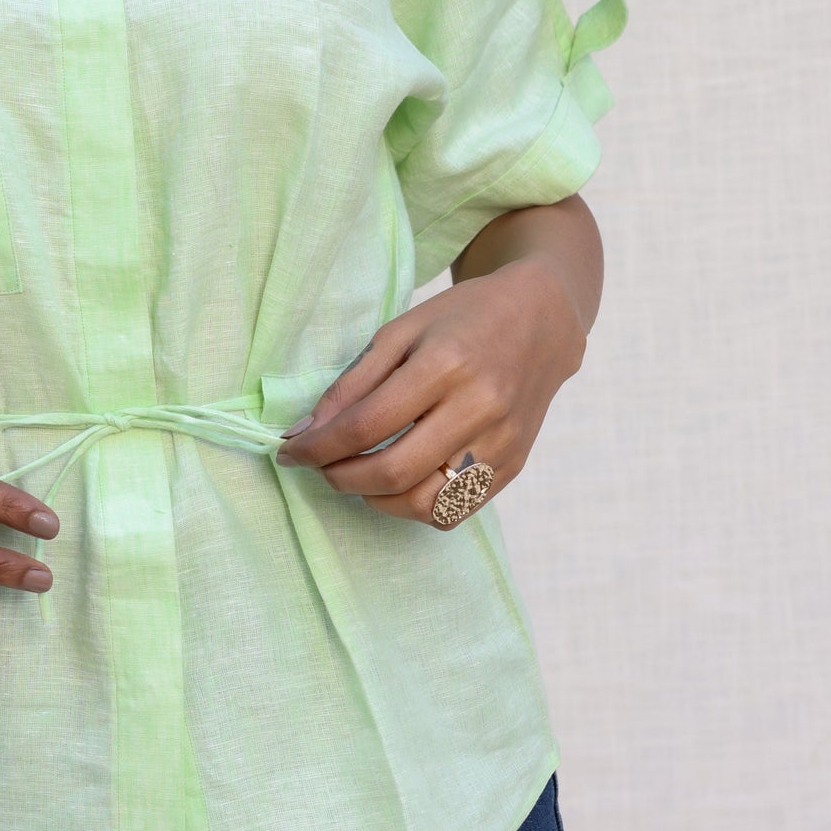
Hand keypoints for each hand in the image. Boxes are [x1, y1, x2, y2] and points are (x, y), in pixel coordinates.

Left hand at [273, 260, 587, 527]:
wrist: (542, 321)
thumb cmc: (462, 319)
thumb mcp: (401, 331)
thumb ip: (352, 383)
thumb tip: (305, 432)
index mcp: (445, 365)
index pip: (365, 425)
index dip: (317, 446)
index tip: (289, 452)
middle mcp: (479, 408)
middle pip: (393, 471)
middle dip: (340, 478)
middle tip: (320, 468)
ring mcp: (501, 443)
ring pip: (425, 503)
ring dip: (376, 500)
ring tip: (357, 477)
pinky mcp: (513, 465)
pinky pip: (455, 511)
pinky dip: (414, 507)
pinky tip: (398, 483)